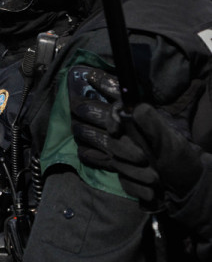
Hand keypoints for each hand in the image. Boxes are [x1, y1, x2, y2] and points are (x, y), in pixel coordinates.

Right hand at [68, 66, 203, 203]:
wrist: (188, 186)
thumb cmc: (179, 157)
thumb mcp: (170, 139)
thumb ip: (152, 124)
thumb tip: (134, 107)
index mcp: (136, 128)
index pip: (116, 118)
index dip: (112, 121)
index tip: (116, 129)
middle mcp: (127, 143)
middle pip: (113, 143)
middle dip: (126, 152)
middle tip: (142, 158)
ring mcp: (126, 162)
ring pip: (119, 165)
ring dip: (136, 173)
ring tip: (156, 179)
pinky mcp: (128, 180)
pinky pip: (125, 183)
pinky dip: (138, 188)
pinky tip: (151, 192)